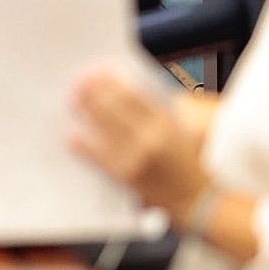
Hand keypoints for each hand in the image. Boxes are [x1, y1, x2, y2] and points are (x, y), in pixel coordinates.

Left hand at [70, 67, 212, 223]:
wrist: (195, 198)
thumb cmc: (184, 161)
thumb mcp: (176, 128)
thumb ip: (152, 108)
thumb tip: (119, 88)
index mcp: (165, 120)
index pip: (132, 93)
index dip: (111, 81)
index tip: (98, 71)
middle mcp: (151, 136)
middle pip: (114, 107)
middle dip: (94, 92)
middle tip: (80, 82)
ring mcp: (136, 156)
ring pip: (104, 127)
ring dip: (86, 111)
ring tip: (75, 101)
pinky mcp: (125, 176)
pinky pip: (98, 156)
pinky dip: (84, 145)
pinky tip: (74, 136)